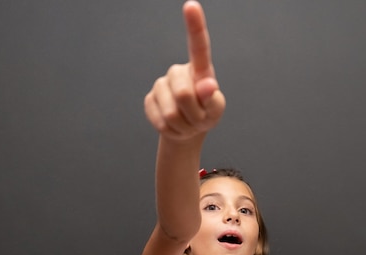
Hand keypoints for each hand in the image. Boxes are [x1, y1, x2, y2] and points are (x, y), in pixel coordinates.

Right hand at [144, 1, 225, 140]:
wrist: (187, 130)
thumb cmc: (205, 115)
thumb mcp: (215, 111)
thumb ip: (213, 100)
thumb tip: (207, 85)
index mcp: (200, 69)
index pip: (198, 46)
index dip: (195, 26)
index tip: (191, 6)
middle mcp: (178, 72)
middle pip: (184, 94)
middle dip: (193, 115)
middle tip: (198, 120)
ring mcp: (161, 85)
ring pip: (171, 112)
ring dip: (183, 125)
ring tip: (187, 123)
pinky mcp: (150, 100)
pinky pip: (160, 121)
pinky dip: (172, 131)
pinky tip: (175, 126)